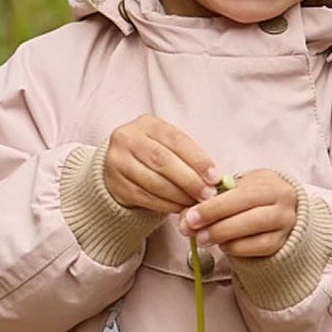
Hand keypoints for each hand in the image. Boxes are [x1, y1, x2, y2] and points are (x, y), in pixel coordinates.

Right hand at [103, 116, 219, 215]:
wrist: (119, 167)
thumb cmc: (154, 154)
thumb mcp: (169, 145)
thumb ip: (189, 157)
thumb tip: (215, 179)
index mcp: (147, 124)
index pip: (176, 140)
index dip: (198, 159)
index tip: (215, 177)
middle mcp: (128, 138)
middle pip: (163, 160)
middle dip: (189, 180)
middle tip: (207, 194)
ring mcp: (117, 161)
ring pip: (153, 181)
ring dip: (179, 195)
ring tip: (195, 203)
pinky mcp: (115, 184)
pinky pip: (144, 197)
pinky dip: (165, 205)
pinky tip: (178, 207)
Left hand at [183, 168, 299, 258]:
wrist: (275, 209)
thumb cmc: (248, 196)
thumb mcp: (234, 189)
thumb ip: (211, 200)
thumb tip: (187, 219)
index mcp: (269, 182)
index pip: (241, 195)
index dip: (214, 207)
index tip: (191, 216)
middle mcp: (283, 201)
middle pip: (249, 216)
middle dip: (216, 225)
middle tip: (192, 230)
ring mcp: (285, 223)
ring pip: (254, 233)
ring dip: (223, 237)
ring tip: (202, 239)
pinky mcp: (281, 242)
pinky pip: (257, 248)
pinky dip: (235, 247)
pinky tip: (222, 244)